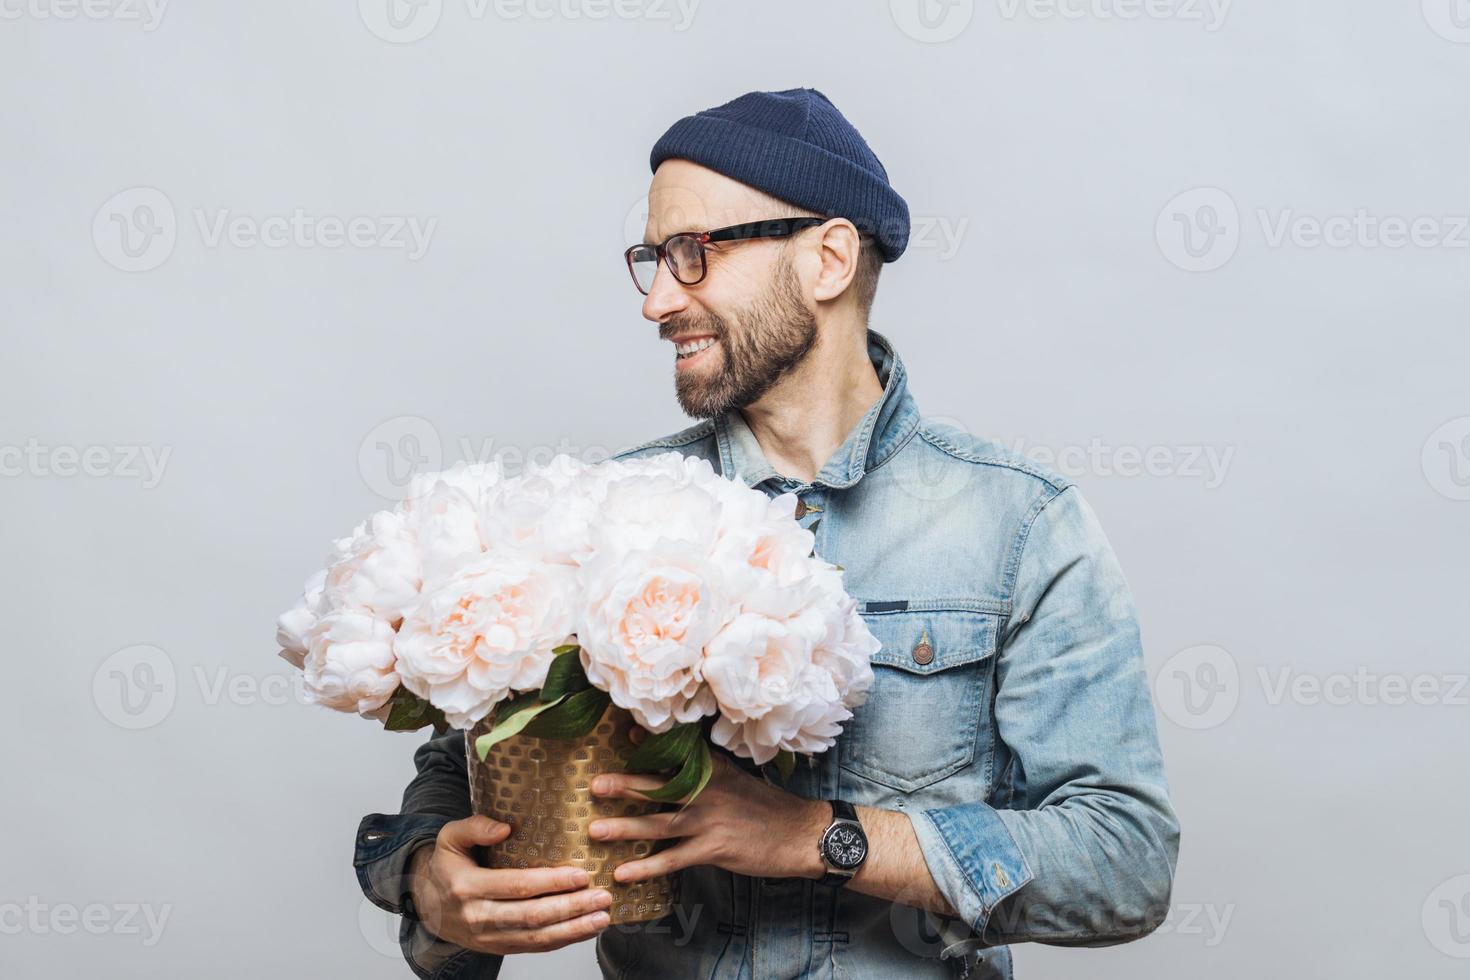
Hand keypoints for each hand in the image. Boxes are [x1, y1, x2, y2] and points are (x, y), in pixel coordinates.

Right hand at [409, 815, 611, 953]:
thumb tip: (504, 828)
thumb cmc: (447, 864)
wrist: (427, 903)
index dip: (551, 882)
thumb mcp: (450, 837)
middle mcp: (477, 917)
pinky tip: (586, 930)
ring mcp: (487, 938)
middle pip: (532, 916)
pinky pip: (533, 949)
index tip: (581, 875)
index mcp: (467, 886)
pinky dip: (562, 942)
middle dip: (571, 908)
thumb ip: (474, 826)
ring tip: (602, 918)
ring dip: (573, 930)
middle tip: (602, 896)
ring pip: (536, 939)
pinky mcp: (497, 949)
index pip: (517, 886)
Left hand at [588, 750, 829, 884]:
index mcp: (712, 769)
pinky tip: (623, 873)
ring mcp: (709, 820)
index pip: (675, 753)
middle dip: (624, 785)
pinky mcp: (713, 849)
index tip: (620, 733)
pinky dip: (647, 868)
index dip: (647, 744)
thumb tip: (676, 761)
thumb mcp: (736, 777)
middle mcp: (706, 790)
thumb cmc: (765, 806)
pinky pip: (673, 860)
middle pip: (659, 787)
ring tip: (594, 831)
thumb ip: (706, 769)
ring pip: (659, 823)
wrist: (800, 833)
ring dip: (624, 828)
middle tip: (593, 785)